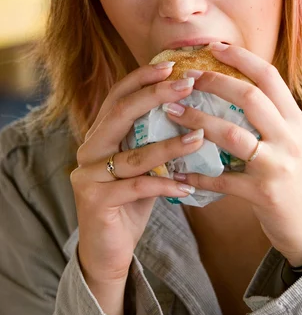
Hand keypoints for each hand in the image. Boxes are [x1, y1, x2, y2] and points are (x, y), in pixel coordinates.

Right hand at [70, 65, 203, 288]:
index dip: (143, 78)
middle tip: (188, 84)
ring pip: (134, 154)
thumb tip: (196, 111)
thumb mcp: (143, 165)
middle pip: (121, 113)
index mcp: (100, 134)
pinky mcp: (95, 200)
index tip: (172, 65)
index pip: (118, 95)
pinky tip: (188, 185)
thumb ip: (154, 139)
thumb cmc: (131, 201)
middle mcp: (89, 148)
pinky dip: (166, 185)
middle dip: (156, 95)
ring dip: (171, 145)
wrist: (107, 249)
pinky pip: (137, 187)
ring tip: (200, 137)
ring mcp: (88, 174)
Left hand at [164, 43, 301, 266]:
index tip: (214, 47)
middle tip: (185, 77)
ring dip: (197, 121)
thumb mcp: (293, 142)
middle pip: (250, 98)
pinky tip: (177, 172)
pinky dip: (198, 175)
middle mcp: (289, 138)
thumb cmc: (298, 180)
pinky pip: (223, 180)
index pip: (269, 77)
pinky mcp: (264, 194)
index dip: (241, 58)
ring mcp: (278, 166)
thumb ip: (271, 118)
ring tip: (171, 111)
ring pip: (232, 135)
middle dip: (214, 82)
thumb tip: (234, 91)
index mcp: (295, 121)